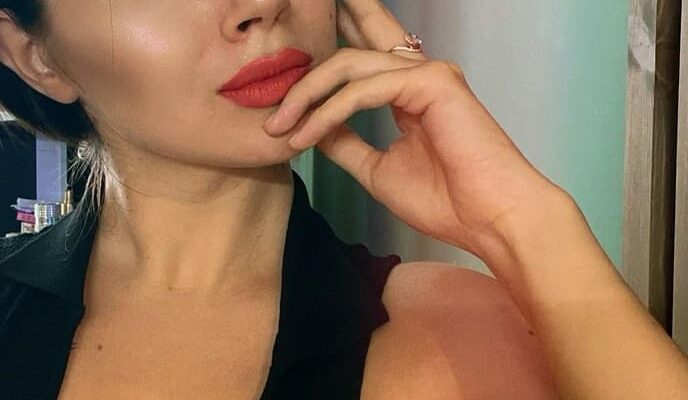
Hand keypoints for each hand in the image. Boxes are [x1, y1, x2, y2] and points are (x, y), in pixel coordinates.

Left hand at [264, 0, 567, 260]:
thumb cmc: (446, 202)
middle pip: (349, 52)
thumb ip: (346, 144)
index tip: (280, 112)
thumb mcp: (378, 171)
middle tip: (272, 108)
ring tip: (279, 127)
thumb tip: (311, 129)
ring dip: (308, 96)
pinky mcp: (431, 81)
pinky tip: (307, 132)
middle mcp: (418, 75)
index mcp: (409, 92)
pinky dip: (329, 110)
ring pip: (349, 66)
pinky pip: (363, 89)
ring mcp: (427, 73)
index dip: (317, 79)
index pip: (356, 68)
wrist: (490, 221)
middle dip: (306, 73)